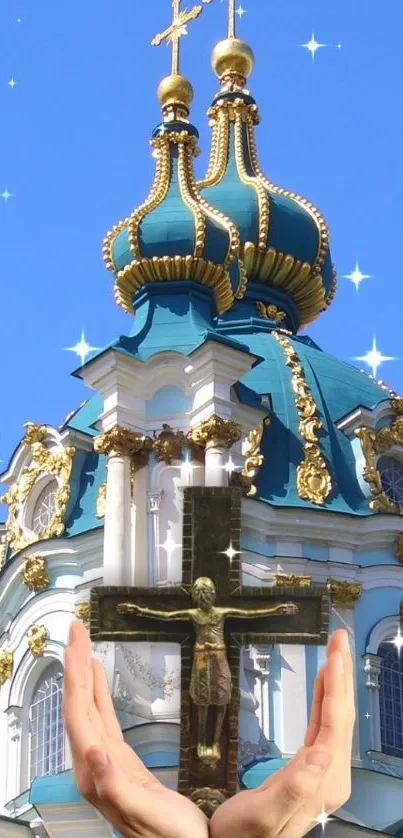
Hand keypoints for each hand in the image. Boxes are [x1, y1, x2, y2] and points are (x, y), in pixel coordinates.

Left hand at [62, 621, 208, 837]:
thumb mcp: (147, 813)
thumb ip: (116, 785)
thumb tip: (94, 751)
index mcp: (96, 773)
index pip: (78, 713)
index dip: (75, 674)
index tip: (75, 642)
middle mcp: (94, 766)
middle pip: (78, 706)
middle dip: (74, 665)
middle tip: (77, 630)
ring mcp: (105, 763)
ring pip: (88, 710)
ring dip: (83, 676)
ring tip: (82, 646)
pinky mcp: (120, 762)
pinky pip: (103, 719)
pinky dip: (97, 695)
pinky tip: (96, 682)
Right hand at [210, 628, 353, 837]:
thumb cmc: (240, 837)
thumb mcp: (262, 815)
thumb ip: (293, 787)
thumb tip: (321, 754)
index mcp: (323, 781)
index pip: (336, 723)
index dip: (336, 684)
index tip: (335, 652)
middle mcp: (328, 774)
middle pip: (341, 715)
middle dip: (342, 673)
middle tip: (339, 637)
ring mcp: (320, 771)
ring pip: (334, 716)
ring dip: (335, 681)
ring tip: (335, 651)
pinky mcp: (308, 768)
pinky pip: (322, 724)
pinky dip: (324, 699)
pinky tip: (323, 684)